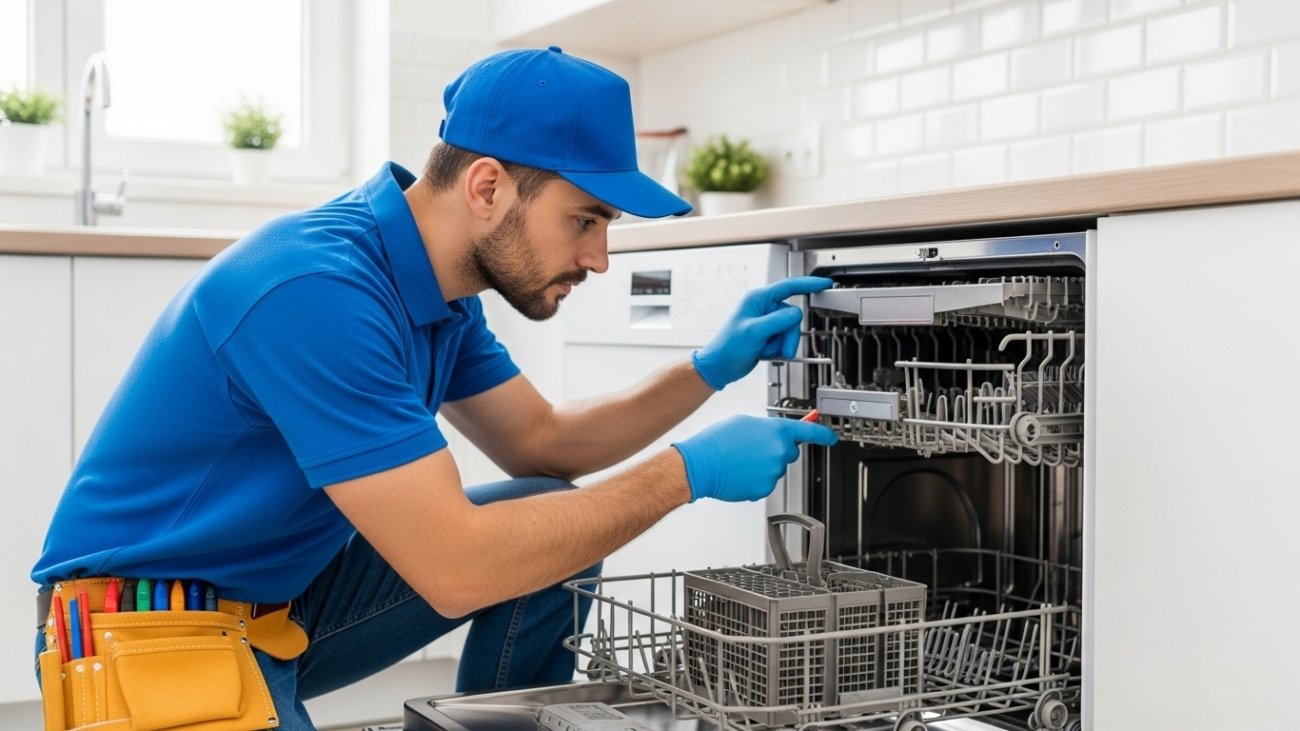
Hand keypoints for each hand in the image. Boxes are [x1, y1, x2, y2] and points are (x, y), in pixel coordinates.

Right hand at [672, 415, 837, 501]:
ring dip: (763, 465)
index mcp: (777, 431)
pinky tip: (740, 472)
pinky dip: (755, 479)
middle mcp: (780, 451)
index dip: (823, 434)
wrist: (700, 464)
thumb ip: (766, 428)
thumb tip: (772, 435)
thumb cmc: (717, 441)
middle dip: (775, 450)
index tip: (831, 437)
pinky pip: (766, 483)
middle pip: (789, 452)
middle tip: (752, 448)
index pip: (810, 432)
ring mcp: (774, 472)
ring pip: (775, 469)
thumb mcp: (744, 422)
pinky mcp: (765, 489)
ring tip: (740, 460)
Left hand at [692, 276, 833, 390]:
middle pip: (792, 317)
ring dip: (781, 344)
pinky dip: (778, 349)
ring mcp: (766, 322)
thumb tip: (796, 313)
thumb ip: (777, 321)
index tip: (824, 284)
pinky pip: (784, 340)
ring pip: (790, 330)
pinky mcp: (768, 335)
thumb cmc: (727, 347)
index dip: (808, 284)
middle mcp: (763, 308)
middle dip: (787, 336)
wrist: (720, 367)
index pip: (788, 287)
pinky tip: (764, 352)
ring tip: (766, 351)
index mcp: (757, 299)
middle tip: (777, 348)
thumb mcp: (754, 332)